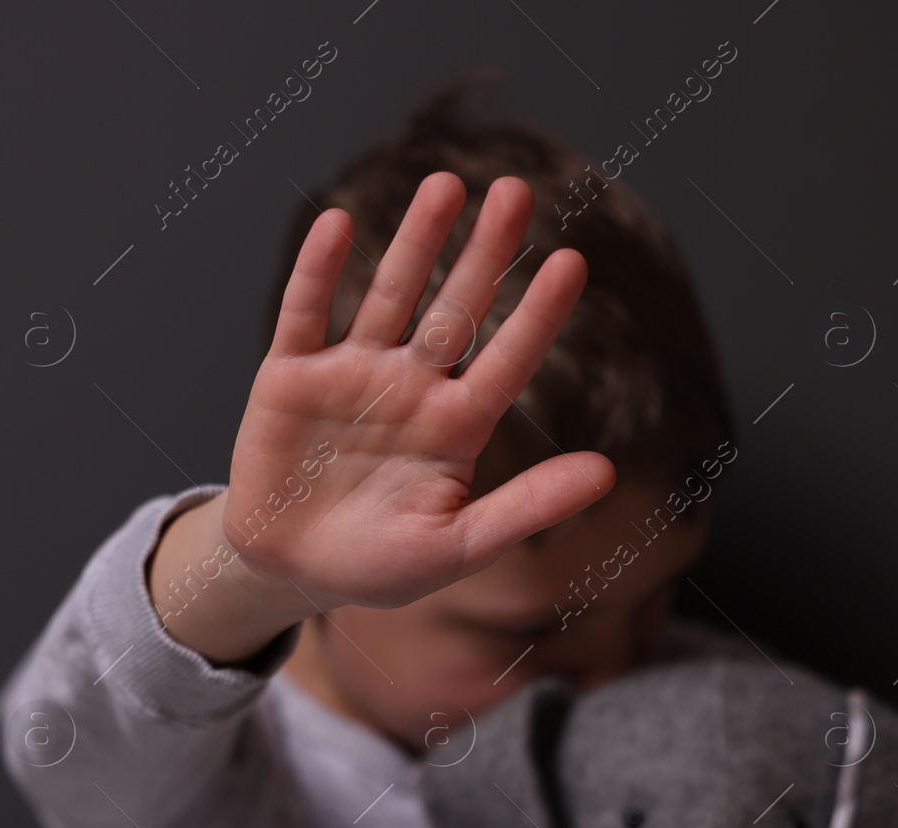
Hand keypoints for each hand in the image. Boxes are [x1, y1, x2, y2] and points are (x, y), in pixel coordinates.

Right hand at [225, 171, 613, 616]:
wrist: (289, 571)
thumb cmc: (378, 566)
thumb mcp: (455, 548)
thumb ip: (525, 509)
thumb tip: (608, 473)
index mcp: (455, 428)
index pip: (505, 360)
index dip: (535, 315)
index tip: (571, 262)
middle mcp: (409, 389)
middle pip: (453, 310)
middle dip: (484, 254)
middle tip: (514, 193)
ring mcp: (349, 376)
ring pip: (388, 298)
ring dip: (414, 243)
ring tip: (445, 186)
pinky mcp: (289, 378)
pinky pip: (306, 315)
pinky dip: (318, 271)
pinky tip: (337, 223)